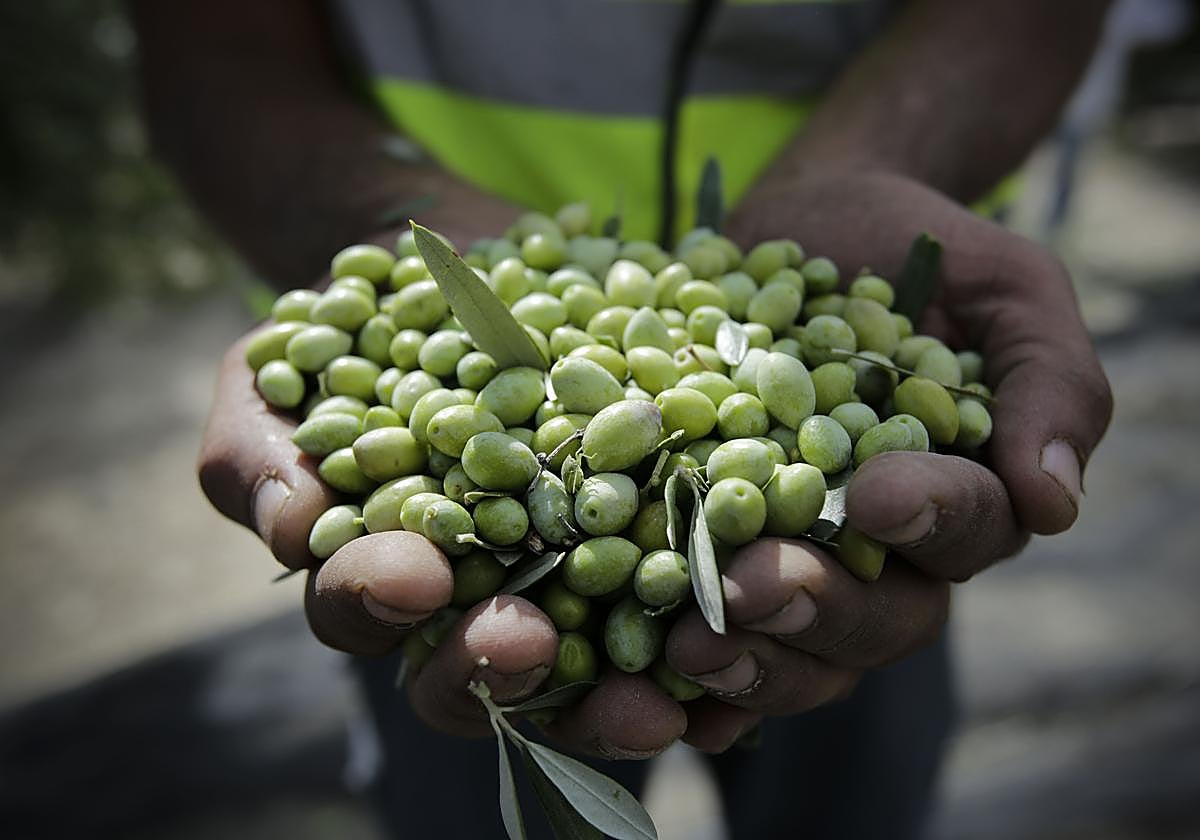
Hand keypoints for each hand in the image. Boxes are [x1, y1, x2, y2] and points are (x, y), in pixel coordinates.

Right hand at [198, 316, 684, 756]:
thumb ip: (255, 453)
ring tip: (658, 692)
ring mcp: (567, 573)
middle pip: (480, 666)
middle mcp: (476, 594)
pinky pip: (676, 598)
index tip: (413, 569)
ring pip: (589, 663)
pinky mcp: (648, 536)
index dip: (379, 600)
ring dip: (616, 689)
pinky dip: (702, 626)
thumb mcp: (274, 373)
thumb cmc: (351, 328)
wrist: (462, 268)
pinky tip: (734, 631)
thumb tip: (293, 531)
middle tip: (528, 640)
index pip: (365, 609)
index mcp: (379, 571)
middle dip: (500, 665)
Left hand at [665, 171, 1112, 749]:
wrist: (804, 221)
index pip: (965, 530)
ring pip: (794, 649)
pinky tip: (644, 687)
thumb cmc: (914, 248)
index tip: (874, 496)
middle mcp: (885, 552)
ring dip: (746, 657)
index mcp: (965, 496)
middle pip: (875, 619)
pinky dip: (683, 672)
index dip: (928, 522)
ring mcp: (798, 557)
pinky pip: (712, 633)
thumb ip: (1050, 380)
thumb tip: (1054, 502)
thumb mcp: (1006, 287)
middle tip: (747, 587)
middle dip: (814, 609)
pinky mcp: (715, 549)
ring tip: (686, 644)